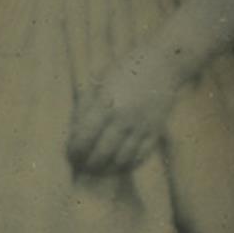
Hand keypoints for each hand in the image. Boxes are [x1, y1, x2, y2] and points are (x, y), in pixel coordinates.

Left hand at [67, 53, 184, 176]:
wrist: (163, 63)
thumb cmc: (124, 71)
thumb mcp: (99, 82)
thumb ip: (84, 107)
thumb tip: (73, 134)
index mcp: (106, 104)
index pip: (85, 138)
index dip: (75, 152)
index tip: (71, 156)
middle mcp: (124, 118)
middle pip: (102, 153)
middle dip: (89, 164)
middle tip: (83, 166)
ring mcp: (142, 126)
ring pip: (122, 159)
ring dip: (108, 169)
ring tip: (99, 168)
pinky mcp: (156, 131)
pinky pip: (141, 156)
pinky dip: (128, 165)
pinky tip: (118, 164)